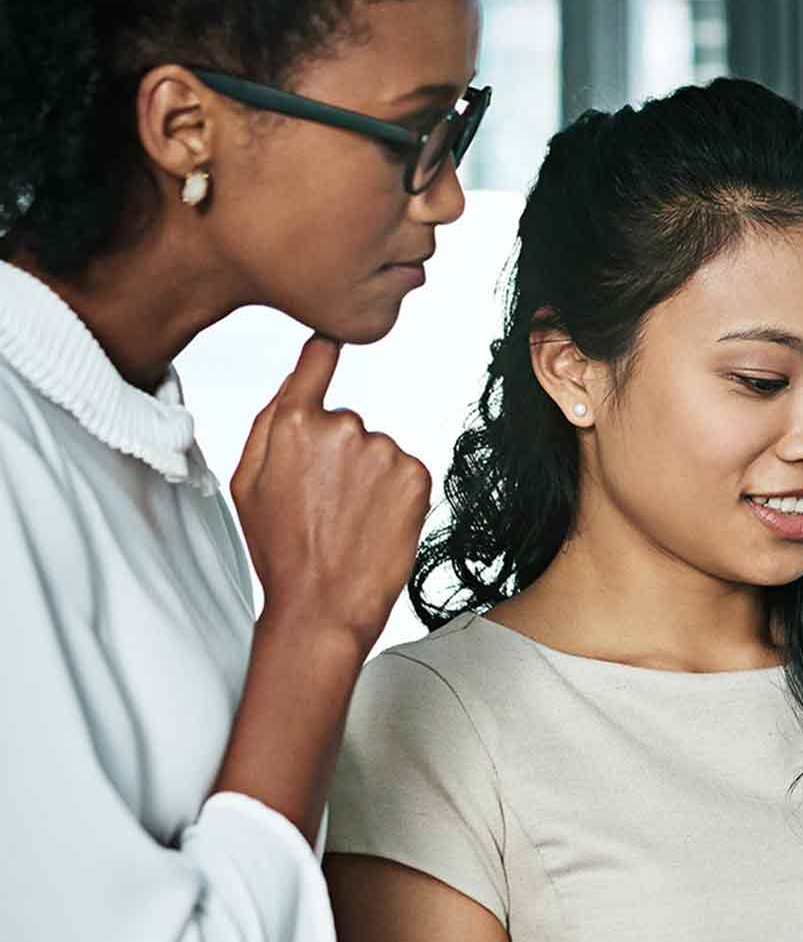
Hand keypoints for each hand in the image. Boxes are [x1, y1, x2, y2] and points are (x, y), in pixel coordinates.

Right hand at [231, 336, 430, 655]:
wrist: (324, 606)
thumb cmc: (281, 550)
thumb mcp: (247, 484)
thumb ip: (268, 426)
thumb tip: (292, 384)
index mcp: (293, 422)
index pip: (316, 364)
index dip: (324, 350)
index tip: (332, 335)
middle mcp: (342, 425)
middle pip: (345, 424)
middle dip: (338, 456)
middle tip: (323, 506)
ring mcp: (383, 449)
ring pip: (377, 452)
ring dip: (368, 479)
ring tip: (348, 521)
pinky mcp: (416, 474)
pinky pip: (405, 472)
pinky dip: (395, 495)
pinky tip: (375, 525)